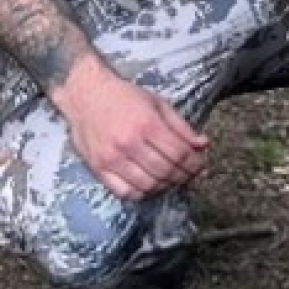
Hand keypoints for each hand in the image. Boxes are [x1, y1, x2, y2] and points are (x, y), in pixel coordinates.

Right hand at [51, 54, 209, 201]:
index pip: (179, 154)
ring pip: (148, 185)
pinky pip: (125, 192)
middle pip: (166, 171)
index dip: (195, 164)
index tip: (200, 166)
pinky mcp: (98, 168)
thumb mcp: (158, 104)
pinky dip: (142, 194)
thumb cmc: (124, 97)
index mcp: (147, 124)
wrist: (86, 94)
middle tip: (190, 175)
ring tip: (171, 180)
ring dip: (165, 186)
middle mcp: (129, 143)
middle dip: (184, 176)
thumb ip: (181, 127)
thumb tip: (202, 145)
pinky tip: (149, 185)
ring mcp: (112, 158)